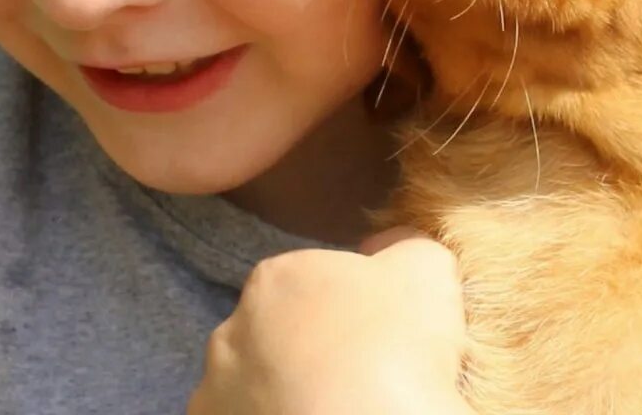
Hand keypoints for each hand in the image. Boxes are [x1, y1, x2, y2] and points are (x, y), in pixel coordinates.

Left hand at [188, 228, 471, 414]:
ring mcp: (216, 386)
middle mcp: (231, 327)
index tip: (376, 336)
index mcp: (276, 278)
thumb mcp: (425, 269)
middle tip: (358, 375)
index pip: (311, 283)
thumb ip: (404, 243)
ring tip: (335, 405)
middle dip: (310, 347)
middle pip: (278, 331)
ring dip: (285, 388)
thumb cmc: (393, 343)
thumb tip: (386, 244)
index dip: (347, 309)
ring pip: (256, 382)